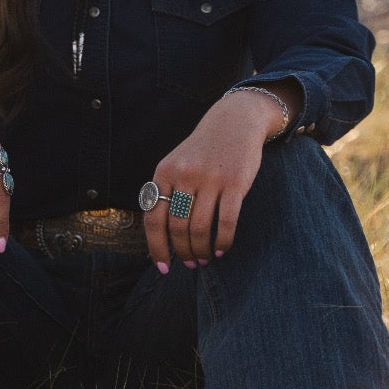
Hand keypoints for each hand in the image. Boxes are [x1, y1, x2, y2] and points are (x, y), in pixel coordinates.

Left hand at [142, 86, 297, 270]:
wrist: (234, 121)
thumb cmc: (203, 151)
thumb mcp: (177, 164)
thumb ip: (167, 193)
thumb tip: (162, 238)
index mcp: (164, 173)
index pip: (153, 219)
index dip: (156, 248)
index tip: (163, 267)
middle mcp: (184, 175)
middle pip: (177, 228)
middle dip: (183, 252)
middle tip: (190, 264)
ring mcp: (210, 179)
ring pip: (200, 228)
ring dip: (201, 250)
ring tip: (204, 259)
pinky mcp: (234, 182)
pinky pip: (226, 221)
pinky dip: (223, 241)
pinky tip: (221, 249)